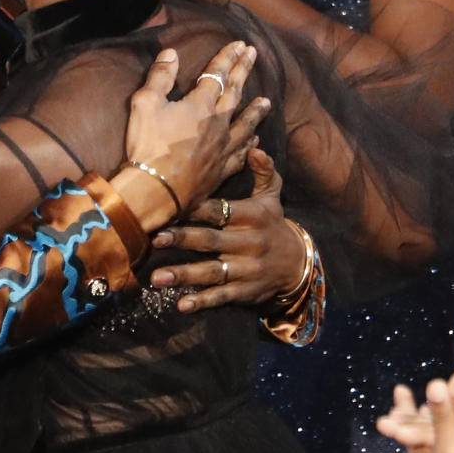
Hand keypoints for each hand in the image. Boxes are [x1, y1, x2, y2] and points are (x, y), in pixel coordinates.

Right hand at [126, 42, 268, 213]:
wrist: (155, 191)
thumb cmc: (148, 146)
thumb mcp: (145, 103)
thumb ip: (160, 76)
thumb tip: (171, 53)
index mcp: (200, 105)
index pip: (218, 74)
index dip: (228, 57)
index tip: (240, 44)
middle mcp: (218, 124)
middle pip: (235, 93)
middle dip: (244, 71)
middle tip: (254, 55)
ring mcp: (222, 148)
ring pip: (246, 124)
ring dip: (256, 110)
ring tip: (267, 100)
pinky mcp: (221, 171)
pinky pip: (241, 154)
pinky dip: (250, 145)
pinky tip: (255, 141)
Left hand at [148, 148, 302, 311]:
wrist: (298, 264)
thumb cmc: (274, 224)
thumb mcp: (273, 197)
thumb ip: (263, 172)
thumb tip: (255, 147)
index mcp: (253, 216)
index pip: (221, 210)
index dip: (196, 209)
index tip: (171, 207)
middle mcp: (250, 243)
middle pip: (212, 240)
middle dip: (183, 240)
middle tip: (154, 239)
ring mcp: (248, 269)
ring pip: (213, 271)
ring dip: (184, 275)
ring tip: (156, 278)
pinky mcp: (246, 292)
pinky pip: (223, 296)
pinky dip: (203, 301)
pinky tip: (182, 305)